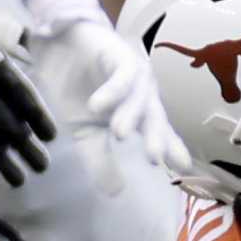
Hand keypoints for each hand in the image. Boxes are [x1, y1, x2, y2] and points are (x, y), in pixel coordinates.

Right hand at [33, 16, 189, 174]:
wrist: (56, 48)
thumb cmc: (77, 89)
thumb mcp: (85, 131)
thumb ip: (100, 159)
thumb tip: (115, 193)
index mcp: (139, 112)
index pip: (160, 133)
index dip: (172, 149)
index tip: (184, 169)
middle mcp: (143, 94)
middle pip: (154, 118)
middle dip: (156, 138)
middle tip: (154, 158)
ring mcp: (134, 74)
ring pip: (138, 97)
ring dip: (129, 115)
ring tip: (119, 134)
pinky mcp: (120, 56)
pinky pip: (121, 75)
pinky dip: (112, 90)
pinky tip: (98, 106)